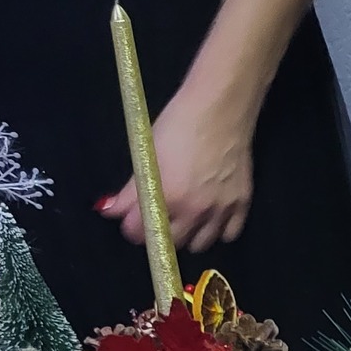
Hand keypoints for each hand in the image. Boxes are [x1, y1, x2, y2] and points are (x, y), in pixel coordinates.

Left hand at [99, 92, 253, 252]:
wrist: (221, 106)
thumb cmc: (180, 123)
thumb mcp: (147, 153)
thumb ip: (129, 190)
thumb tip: (109, 209)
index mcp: (168, 196)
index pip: (141, 233)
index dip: (132, 227)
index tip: (133, 220)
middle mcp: (195, 210)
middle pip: (171, 243)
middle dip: (159, 233)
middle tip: (157, 217)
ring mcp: (221, 209)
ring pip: (201, 244)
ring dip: (189, 235)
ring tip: (185, 218)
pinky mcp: (241, 203)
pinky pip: (229, 234)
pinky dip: (218, 230)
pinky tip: (210, 218)